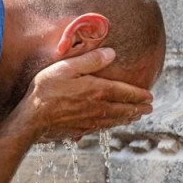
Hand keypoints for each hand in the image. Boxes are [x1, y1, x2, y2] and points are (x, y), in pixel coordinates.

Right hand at [15, 48, 152, 140]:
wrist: (33, 118)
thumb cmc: (47, 89)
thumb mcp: (67, 67)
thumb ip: (90, 60)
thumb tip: (111, 53)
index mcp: (97, 90)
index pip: (124, 92)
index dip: (139, 94)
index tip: (150, 96)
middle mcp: (98, 107)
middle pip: (123, 108)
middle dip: (138, 108)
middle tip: (149, 108)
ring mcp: (90, 120)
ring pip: (115, 120)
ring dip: (128, 118)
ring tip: (136, 117)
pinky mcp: (80, 129)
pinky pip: (102, 127)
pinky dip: (112, 125)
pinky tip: (112, 125)